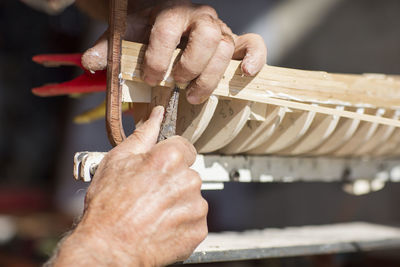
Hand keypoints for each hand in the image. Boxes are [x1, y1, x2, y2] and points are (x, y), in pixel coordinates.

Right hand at [54, 106, 207, 265]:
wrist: (108, 247)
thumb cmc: (108, 206)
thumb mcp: (117, 160)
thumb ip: (143, 134)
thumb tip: (157, 114)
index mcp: (170, 158)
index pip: (184, 147)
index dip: (169, 157)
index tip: (158, 169)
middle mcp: (188, 180)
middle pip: (188, 172)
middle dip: (173, 180)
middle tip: (150, 194)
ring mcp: (195, 206)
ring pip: (192, 196)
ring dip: (178, 202)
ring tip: (153, 212)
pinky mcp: (198, 229)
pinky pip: (195, 219)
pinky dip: (182, 222)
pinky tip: (162, 225)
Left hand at [81, 0, 266, 103]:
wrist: (162, 21)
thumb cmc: (145, 32)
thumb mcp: (125, 37)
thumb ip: (109, 49)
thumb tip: (90, 62)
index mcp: (171, 12)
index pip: (169, 29)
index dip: (160, 56)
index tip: (151, 78)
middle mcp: (200, 18)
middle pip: (207, 37)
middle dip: (191, 66)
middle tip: (176, 85)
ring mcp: (220, 29)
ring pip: (227, 48)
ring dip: (211, 76)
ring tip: (193, 95)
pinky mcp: (233, 42)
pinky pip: (253, 44)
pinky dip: (255, 58)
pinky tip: (244, 73)